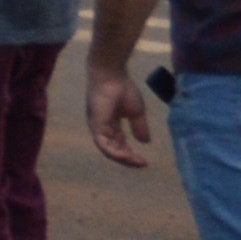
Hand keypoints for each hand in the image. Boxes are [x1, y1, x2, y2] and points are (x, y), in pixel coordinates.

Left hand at [88, 56, 159, 170]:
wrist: (112, 75)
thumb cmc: (123, 89)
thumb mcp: (136, 112)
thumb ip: (139, 127)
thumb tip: (145, 142)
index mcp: (111, 125)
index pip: (119, 145)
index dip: (131, 154)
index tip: (145, 162)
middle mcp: (102, 128)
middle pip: (114, 150)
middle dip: (128, 159)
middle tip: (142, 164)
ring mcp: (97, 127)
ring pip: (108, 150)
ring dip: (123, 159)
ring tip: (137, 162)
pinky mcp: (95, 125)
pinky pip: (103, 144)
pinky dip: (115, 153)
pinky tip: (127, 157)